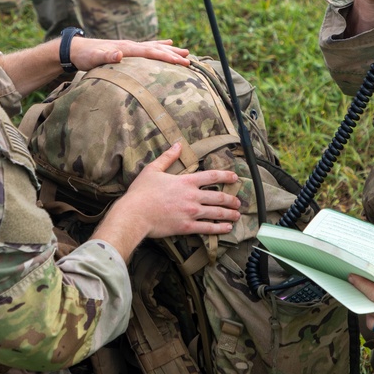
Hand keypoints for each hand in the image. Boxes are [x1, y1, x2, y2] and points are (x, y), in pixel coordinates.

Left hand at [69, 37, 189, 70]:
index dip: (168, 57)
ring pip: (156, 46)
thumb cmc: (86, 56)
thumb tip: (119, 54)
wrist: (77, 48)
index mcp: (127, 48)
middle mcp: (132, 45)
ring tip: (186, 51)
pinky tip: (168, 42)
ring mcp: (131, 45)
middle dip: (174, 55)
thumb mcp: (93, 58)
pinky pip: (149, 46)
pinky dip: (160, 44)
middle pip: (158, 49)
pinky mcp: (128, 48)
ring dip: (171, 49)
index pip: (152, 53)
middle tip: (190, 60)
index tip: (182, 62)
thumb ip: (106, 56)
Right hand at [92, 143, 240, 259]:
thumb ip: (168, 157)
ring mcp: (191, 212)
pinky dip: (219, 228)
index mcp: (186, 181)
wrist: (135, 214)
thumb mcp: (153, 169)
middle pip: (218, 196)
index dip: (226, 175)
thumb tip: (178, 144)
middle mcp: (192, 196)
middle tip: (238, 202)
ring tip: (237, 215)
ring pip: (216, 212)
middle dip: (231, 199)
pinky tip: (227, 228)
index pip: (211, 176)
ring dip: (229, 213)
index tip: (235, 177)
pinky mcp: (187, 227)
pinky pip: (207, 228)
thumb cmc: (141, 192)